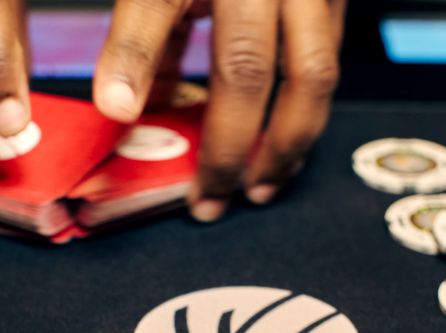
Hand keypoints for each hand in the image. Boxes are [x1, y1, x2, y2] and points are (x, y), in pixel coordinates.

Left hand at [94, 0, 347, 221]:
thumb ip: (146, 25)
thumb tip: (126, 99)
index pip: (158, 2)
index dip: (137, 59)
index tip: (115, 110)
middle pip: (250, 67)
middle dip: (231, 145)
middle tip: (210, 200)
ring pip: (313, 77)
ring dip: (287, 145)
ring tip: (261, 188)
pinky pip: (330, 63)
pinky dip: (308, 114)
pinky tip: (285, 144)